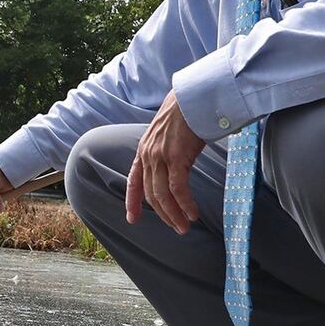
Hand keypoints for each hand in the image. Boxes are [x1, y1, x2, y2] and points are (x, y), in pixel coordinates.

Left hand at [126, 91, 205, 233]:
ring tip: (184, 227)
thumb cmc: (185, 113)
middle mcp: (148, 155)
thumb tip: (176, 162)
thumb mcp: (167, 134)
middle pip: (151, 193)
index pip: (134, 180)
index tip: (132, 219)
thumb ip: (165, 149)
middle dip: (163, 214)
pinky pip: (178, 189)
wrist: (191, 98)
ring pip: (163, 195)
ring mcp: (161, 157)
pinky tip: (192, 214)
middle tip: (176, 227)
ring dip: (174, 214)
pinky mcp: (176, 158)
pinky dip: (185, 204)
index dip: (132, 201)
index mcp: (144, 150)